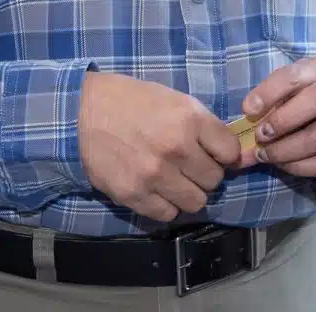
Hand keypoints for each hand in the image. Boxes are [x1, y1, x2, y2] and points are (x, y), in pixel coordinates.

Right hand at [78, 72, 241, 221]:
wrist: (85, 110)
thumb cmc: (134, 101)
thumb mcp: (177, 100)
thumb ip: (203, 126)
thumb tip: (228, 153)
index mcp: (190, 119)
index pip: (230, 152)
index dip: (225, 154)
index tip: (215, 154)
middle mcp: (176, 148)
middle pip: (215, 180)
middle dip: (206, 174)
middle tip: (191, 167)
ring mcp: (154, 174)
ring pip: (196, 202)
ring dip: (188, 193)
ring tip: (175, 181)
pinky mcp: (133, 194)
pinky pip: (167, 214)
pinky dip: (166, 205)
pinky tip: (157, 191)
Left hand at [240, 59, 315, 177]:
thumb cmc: (312, 103)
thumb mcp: (294, 92)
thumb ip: (271, 105)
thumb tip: (243, 132)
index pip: (295, 75)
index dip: (269, 92)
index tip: (247, 110)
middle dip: (282, 121)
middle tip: (261, 137)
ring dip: (287, 151)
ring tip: (267, 156)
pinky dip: (301, 167)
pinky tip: (286, 166)